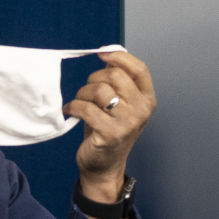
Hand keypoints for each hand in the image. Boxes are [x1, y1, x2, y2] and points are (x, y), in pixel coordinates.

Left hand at [63, 50, 156, 218]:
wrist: (104, 165)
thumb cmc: (109, 130)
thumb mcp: (120, 104)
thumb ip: (119, 81)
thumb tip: (108, 52)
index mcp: (147, 99)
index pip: (139, 69)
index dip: (119, 57)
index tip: (102, 54)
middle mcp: (141, 110)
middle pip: (115, 75)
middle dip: (94, 78)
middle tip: (86, 91)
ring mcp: (128, 123)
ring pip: (99, 90)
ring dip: (82, 93)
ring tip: (79, 102)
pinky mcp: (110, 134)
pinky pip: (86, 108)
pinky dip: (74, 106)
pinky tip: (71, 111)